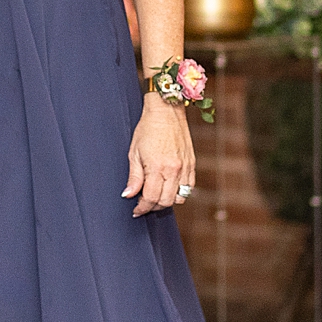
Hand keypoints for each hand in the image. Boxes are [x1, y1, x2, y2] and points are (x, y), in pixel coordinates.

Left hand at [122, 95, 194, 216]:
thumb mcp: (134, 152)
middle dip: (153, 206)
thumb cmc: (148, 128)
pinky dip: (180, 192)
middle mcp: (174, 169)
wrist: (166, 110)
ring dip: (167, 201)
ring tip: (156, 195)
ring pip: (180, 198)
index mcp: (157, 167)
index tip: (137, 210)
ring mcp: (185, 167)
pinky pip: (189, 187)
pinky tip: (169, 187)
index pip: (151, 198)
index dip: (142, 208)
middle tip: (144, 203)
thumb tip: (128, 195)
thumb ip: (134, 176)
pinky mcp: (192, 163)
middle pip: (165, 201)